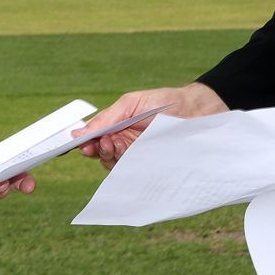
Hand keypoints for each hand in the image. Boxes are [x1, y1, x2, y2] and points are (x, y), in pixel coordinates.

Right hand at [79, 82, 226, 168]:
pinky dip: (126, 168)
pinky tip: (129, 157)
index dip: (83, 142)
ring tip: (118, 144)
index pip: (93, 137)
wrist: (196, 110)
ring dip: (111, 156)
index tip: (79, 144)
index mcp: (116, 125)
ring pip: (114, 164)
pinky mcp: (149, 165)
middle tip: (103, 143)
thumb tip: (78, 133)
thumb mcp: (130, 104)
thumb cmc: (164, 102)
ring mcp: (136, 154)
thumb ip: (107, 118)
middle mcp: (123, 141)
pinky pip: (133, 172)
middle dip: (96, 150)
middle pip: (100, 153)